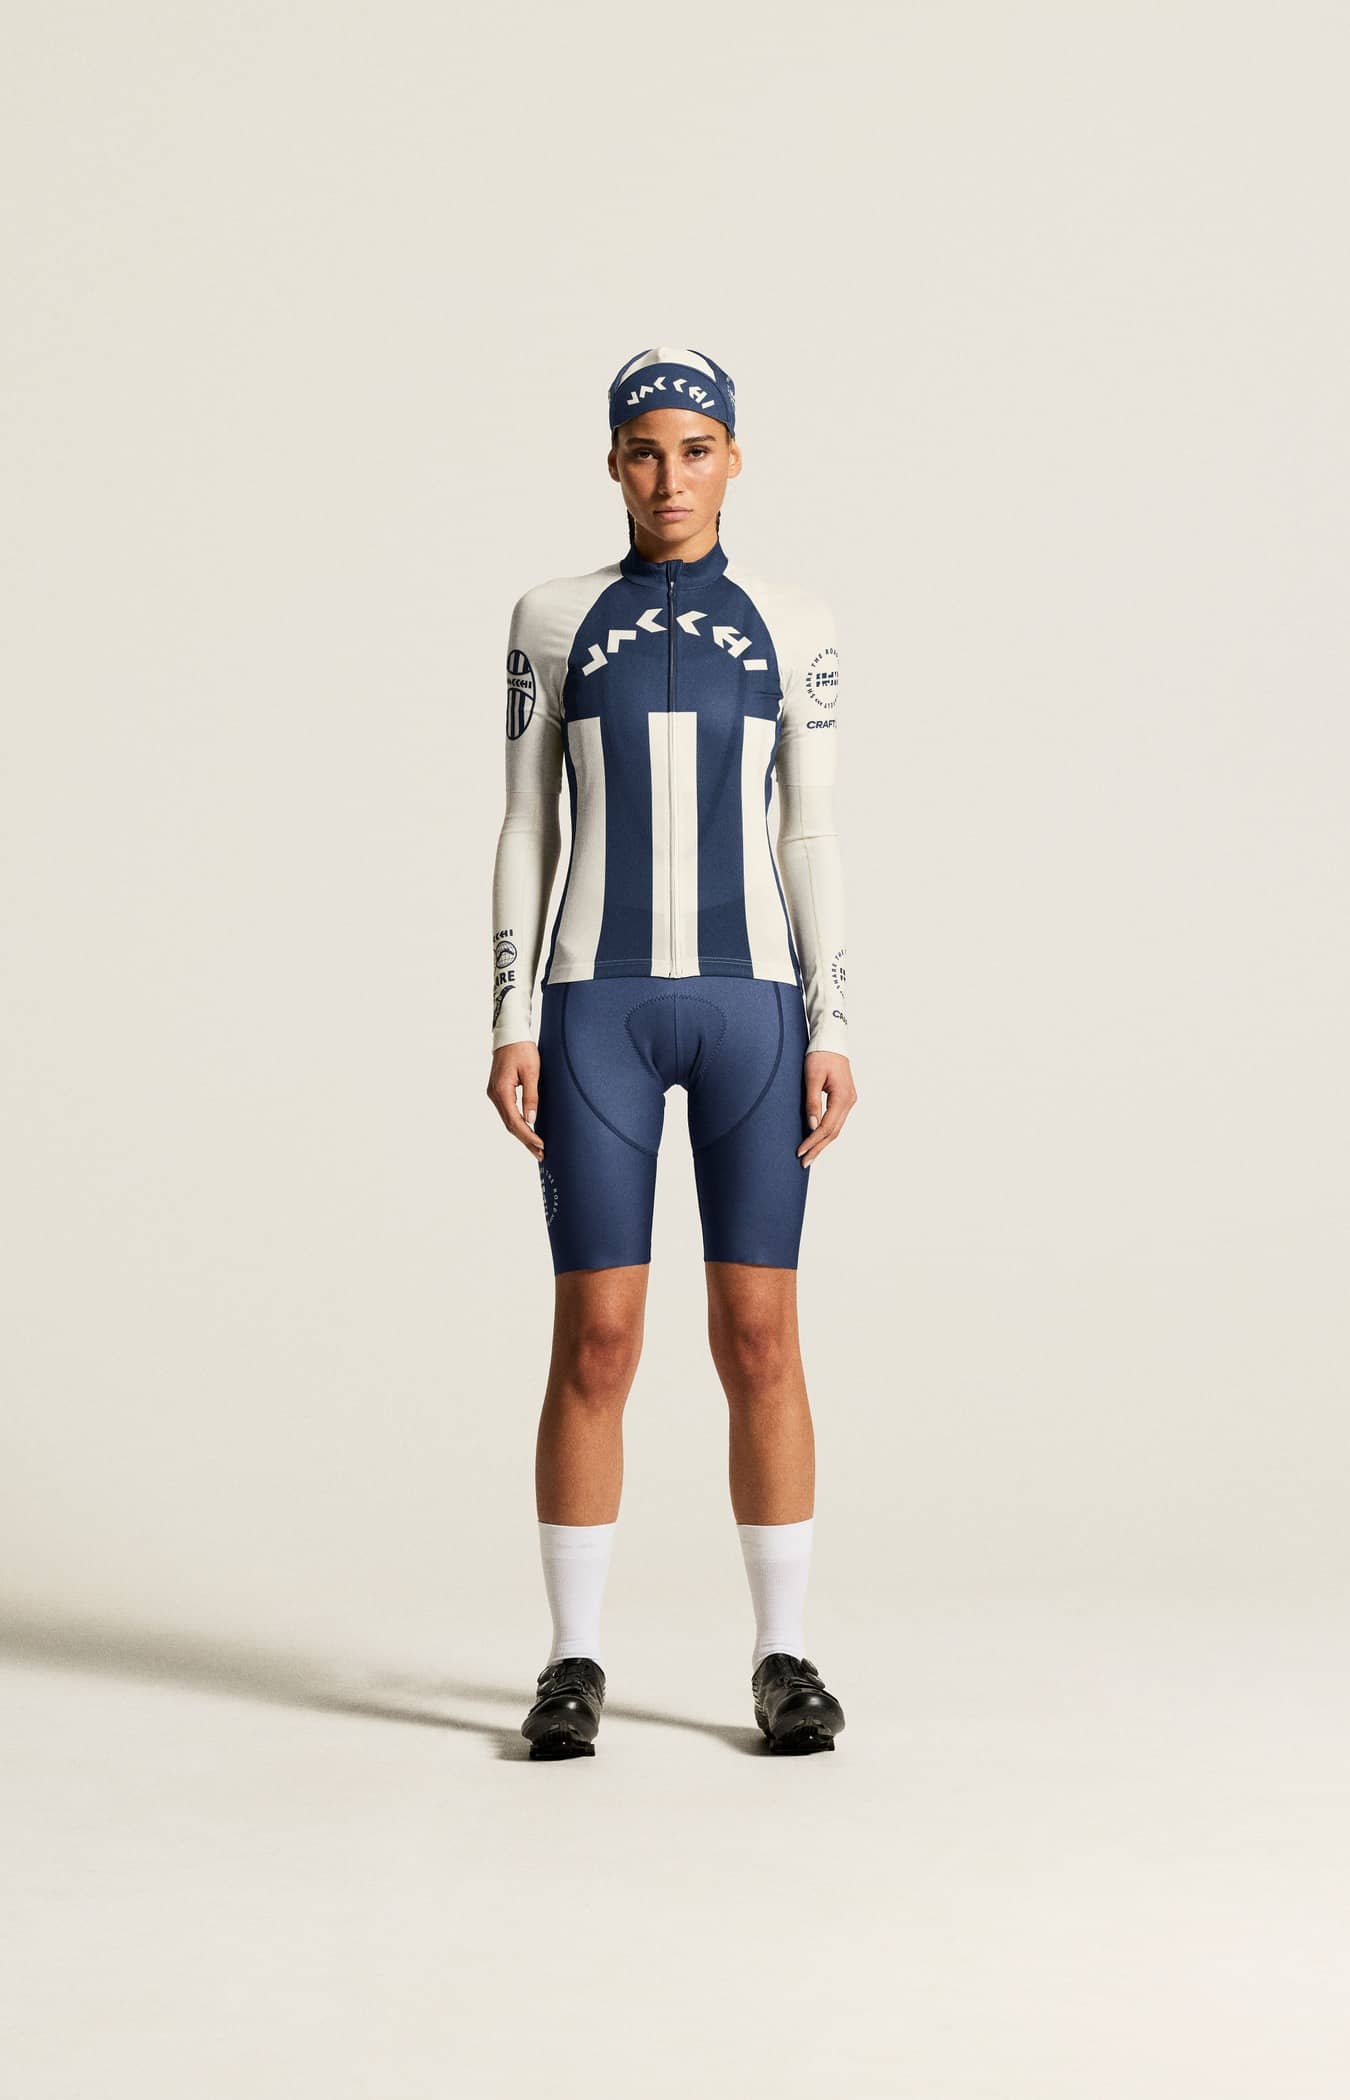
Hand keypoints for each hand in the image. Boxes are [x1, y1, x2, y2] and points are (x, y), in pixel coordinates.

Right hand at [487, 1040, 544, 1159]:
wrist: (510, 1034)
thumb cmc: (522, 1049)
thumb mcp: (532, 1072)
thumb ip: (532, 1096)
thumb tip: (531, 1119)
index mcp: (502, 1090)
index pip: (515, 1121)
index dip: (528, 1135)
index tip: (541, 1145)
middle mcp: (494, 1095)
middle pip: (510, 1125)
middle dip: (526, 1140)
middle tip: (541, 1155)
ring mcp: (494, 1094)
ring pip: (508, 1120)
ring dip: (522, 1135)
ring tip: (536, 1148)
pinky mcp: (498, 1092)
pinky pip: (507, 1113)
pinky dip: (517, 1125)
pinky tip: (527, 1132)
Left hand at [796, 1051, 855, 1166]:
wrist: (831, 1039)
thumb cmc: (820, 1055)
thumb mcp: (812, 1077)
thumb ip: (812, 1101)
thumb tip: (811, 1125)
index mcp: (842, 1097)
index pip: (826, 1127)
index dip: (812, 1141)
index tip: (800, 1152)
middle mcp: (849, 1101)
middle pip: (833, 1132)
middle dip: (818, 1148)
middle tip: (804, 1162)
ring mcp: (849, 1100)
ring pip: (836, 1128)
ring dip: (822, 1143)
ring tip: (809, 1156)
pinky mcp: (844, 1098)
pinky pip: (836, 1120)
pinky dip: (826, 1132)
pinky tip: (817, 1139)